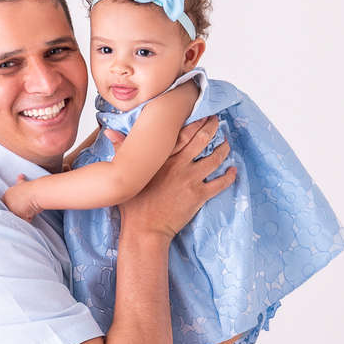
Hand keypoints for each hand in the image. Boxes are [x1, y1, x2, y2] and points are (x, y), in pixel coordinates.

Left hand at [2, 175, 39, 221]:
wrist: (38, 192)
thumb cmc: (32, 188)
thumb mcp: (23, 183)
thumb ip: (20, 181)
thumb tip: (20, 175)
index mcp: (7, 195)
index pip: (4, 203)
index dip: (11, 205)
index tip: (18, 205)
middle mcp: (8, 203)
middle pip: (9, 211)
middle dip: (15, 212)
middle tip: (24, 209)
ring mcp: (13, 210)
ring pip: (15, 217)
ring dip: (20, 217)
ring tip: (28, 212)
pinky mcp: (20, 216)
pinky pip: (22, 221)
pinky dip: (27, 220)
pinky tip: (31, 215)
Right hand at [118, 117, 234, 240]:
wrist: (144, 230)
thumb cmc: (133, 205)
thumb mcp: (126, 174)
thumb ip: (121, 150)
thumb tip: (110, 132)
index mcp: (162, 157)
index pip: (183, 131)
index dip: (196, 120)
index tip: (202, 113)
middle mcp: (178, 165)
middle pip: (202, 139)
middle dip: (213, 127)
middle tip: (217, 122)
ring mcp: (190, 180)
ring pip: (215, 158)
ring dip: (223, 148)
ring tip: (226, 144)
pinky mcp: (198, 196)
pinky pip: (220, 183)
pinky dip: (229, 176)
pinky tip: (233, 171)